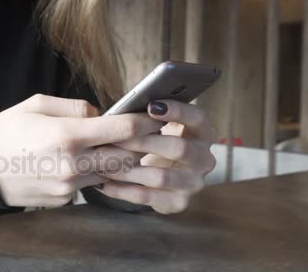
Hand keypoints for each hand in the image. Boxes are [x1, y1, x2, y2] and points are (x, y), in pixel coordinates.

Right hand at [0, 94, 163, 207]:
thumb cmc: (7, 131)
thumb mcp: (37, 104)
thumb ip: (75, 107)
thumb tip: (101, 113)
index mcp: (68, 135)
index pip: (123, 130)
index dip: (146, 122)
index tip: (157, 117)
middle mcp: (72, 164)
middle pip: (126, 156)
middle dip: (139, 144)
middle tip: (144, 133)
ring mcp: (69, 185)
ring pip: (111, 173)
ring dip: (117, 160)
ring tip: (114, 145)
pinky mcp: (64, 199)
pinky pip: (91, 183)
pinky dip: (96, 172)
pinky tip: (87, 161)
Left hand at [96, 100, 216, 213]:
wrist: (160, 177)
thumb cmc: (155, 142)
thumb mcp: (158, 126)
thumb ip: (148, 115)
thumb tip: (121, 111)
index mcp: (202, 133)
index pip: (198, 118)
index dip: (178, 111)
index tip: (151, 106)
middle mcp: (204, 159)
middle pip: (179, 148)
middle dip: (144, 142)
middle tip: (116, 138)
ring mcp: (193, 183)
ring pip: (161, 177)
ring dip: (129, 169)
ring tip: (104, 162)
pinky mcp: (178, 202)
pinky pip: (147, 197)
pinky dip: (122, 190)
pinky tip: (103, 183)